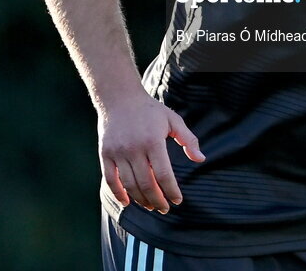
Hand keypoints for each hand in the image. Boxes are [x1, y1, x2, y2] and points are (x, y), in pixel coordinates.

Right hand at [98, 92, 205, 213]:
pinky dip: (118, 194)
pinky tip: (128, 202)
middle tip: (165, 209)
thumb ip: (188, 139)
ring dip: (141, 200)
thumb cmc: (150, 110)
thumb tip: (200, 159)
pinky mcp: (105, 153)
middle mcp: (134, 148)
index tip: (178, 200)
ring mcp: (117, 152)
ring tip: (151, 206)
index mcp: (153, 140)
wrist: (119, 97)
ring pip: (129, 185)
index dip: (171, 191)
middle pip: (146, 184)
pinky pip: (110, 179)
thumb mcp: (172, 119)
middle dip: (158, 201)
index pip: (163, 174)